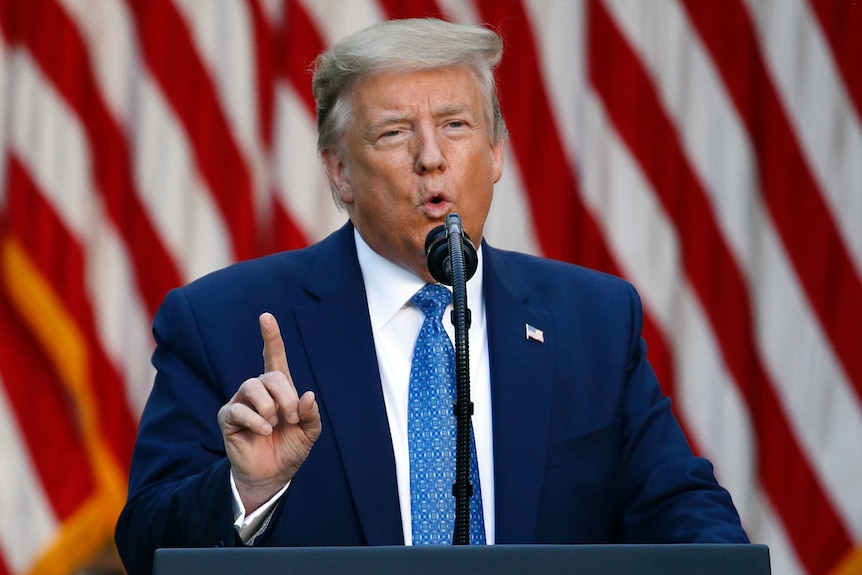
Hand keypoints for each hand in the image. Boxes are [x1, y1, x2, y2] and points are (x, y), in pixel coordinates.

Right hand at [217, 312, 320, 511]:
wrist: (272, 475)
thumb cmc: (290, 449)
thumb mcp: (309, 433)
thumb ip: (311, 414)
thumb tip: (308, 395)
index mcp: (280, 390)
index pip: (274, 357)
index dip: (271, 337)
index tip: (266, 317)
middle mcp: (259, 391)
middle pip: (270, 375)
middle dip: (286, 396)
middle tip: (291, 418)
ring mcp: (241, 402)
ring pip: (251, 386)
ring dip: (269, 406)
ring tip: (274, 424)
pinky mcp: (228, 418)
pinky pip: (238, 409)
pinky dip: (255, 420)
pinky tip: (264, 431)